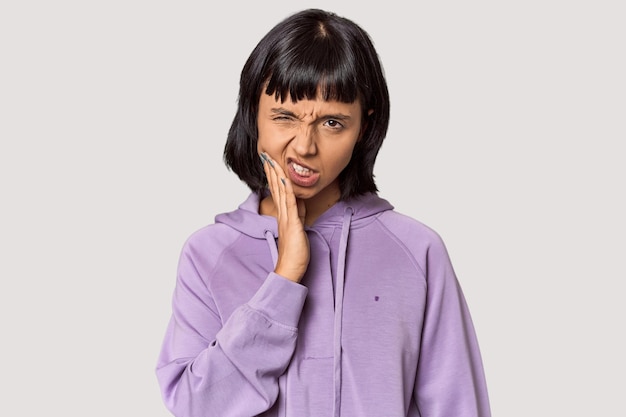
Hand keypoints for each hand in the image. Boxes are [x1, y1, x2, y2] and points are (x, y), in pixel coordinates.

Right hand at [261, 153, 309, 282]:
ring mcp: (286, 218)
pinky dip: (286, 189)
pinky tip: (283, 178)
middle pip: (275, 188)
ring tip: (271, 160)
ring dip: (276, 174)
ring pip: (280, 191)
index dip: (273, 176)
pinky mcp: (292, 223)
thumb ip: (298, 214)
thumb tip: (299, 201)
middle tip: (266, 154)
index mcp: (283, 215)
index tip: (269, 162)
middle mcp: (282, 214)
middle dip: (271, 170)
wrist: (290, 269)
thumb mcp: (298, 228)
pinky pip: (289, 203)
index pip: (277, 191)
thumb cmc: (294, 253)